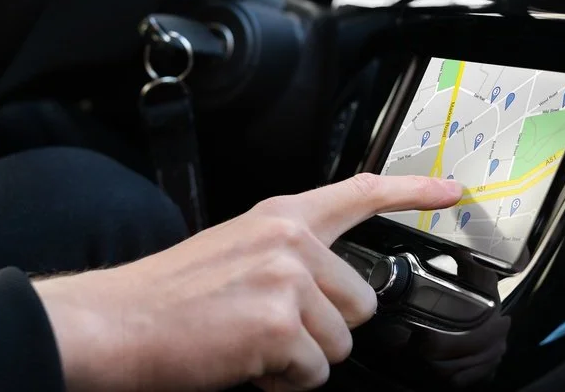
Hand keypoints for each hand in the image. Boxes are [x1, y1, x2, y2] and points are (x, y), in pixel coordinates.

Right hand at [35, 173, 463, 390]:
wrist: (113, 323)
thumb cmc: (164, 298)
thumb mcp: (232, 253)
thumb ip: (286, 259)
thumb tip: (329, 295)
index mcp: (278, 218)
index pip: (358, 194)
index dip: (412, 193)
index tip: (450, 192)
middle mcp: (289, 241)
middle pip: (361, 302)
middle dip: (324, 329)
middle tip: (270, 332)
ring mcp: (287, 279)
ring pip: (339, 344)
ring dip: (300, 359)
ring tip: (249, 346)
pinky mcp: (279, 323)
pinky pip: (313, 373)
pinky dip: (282, 382)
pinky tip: (245, 363)